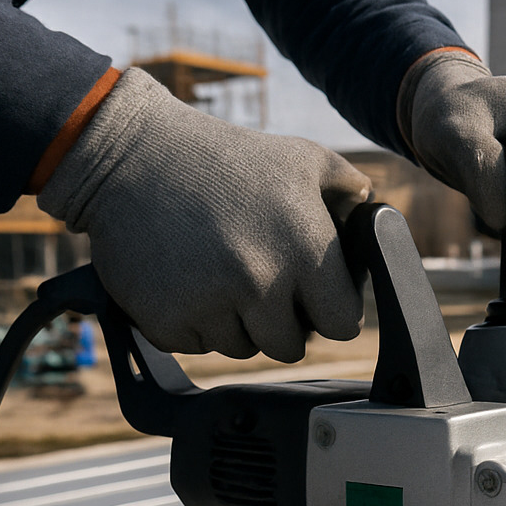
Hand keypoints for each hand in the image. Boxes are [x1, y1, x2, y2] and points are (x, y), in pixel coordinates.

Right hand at [39, 68, 370, 361]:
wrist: (130, 156)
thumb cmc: (224, 157)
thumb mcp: (301, 158)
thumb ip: (350, 188)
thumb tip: (376, 214)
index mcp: (304, 249)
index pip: (342, 324)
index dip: (330, 312)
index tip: (314, 298)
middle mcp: (259, 282)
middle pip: (292, 346)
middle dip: (283, 323)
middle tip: (261, 282)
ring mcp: (209, 304)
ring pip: (243, 349)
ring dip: (237, 323)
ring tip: (219, 271)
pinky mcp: (165, 320)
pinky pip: (196, 345)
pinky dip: (193, 322)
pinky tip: (186, 278)